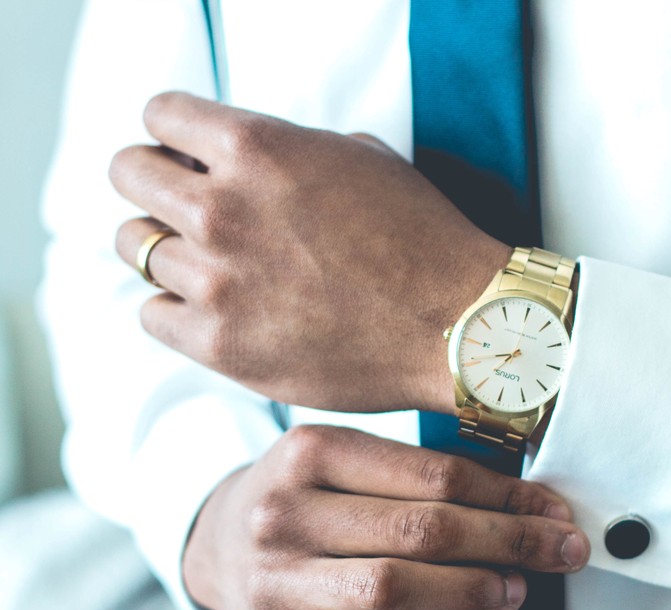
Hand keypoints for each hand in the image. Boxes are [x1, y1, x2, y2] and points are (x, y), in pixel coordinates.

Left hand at [110, 92, 510, 415]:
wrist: (454, 324)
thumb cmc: (419, 240)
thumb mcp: (359, 158)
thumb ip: (285, 150)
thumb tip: (240, 160)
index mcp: (257, 148)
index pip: (159, 116)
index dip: (172, 135)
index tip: (184, 156)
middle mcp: (223, 209)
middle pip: (128, 174)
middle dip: (151, 184)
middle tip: (178, 207)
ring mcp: (217, 281)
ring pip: (135, 249)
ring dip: (164, 250)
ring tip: (205, 264)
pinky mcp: (220, 344)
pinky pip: (152, 314)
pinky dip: (172, 308)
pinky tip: (211, 308)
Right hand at [183, 425, 588, 609]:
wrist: (218, 540)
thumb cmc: (303, 496)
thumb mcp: (341, 461)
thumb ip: (414, 474)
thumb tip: (521, 503)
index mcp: (310, 450)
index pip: (431, 474)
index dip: (506, 497)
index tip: (554, 513)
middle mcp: (282, 510)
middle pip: (420, 529)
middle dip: (507, 542)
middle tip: (559, 553)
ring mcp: (271, 579)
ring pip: (392, 588)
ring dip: (470, 592)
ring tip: (514, 591)